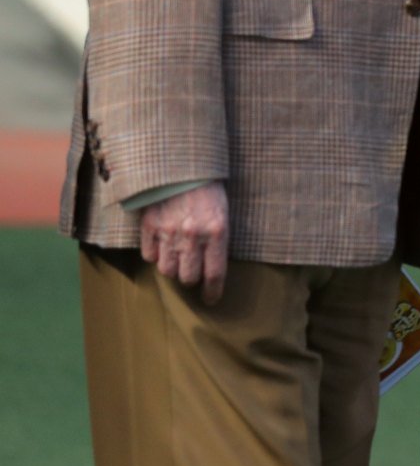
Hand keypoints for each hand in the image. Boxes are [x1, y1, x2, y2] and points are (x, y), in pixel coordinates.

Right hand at [139, 181, 229, 304]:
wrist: (183, 165)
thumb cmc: (208, 190)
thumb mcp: (223, 213)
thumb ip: (217, 240)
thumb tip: (211, 269)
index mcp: (216, 232)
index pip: (215, 274)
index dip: (213, 291)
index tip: (211, 299)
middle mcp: (192, 236)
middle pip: (188, 277)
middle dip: (191, 280)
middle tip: (193, 274)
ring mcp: (168, 232)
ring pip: (167, 270)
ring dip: (173, 269)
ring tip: (177, 259)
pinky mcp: (149, 226)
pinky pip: (149, 256)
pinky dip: (155, 255)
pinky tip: (161, 247)